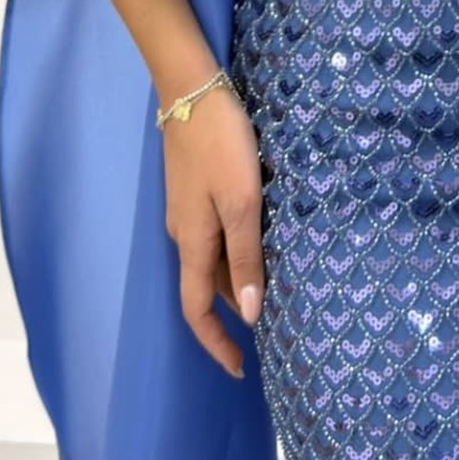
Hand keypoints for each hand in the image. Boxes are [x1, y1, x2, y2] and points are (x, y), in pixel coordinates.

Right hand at [160, 83, 269, 378]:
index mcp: (193, 242)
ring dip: (235, 283)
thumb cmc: (221, 145)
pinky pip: (215, 236)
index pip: (196, 310)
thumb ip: (245, 258)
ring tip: (273, 292)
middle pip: (205, 288)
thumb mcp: (241, 203)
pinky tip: (262, 244)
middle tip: (270, 332)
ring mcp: (188, 210)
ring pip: (211, 261)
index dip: (216, 343)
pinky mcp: (196, 190)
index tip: (239, 369)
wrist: (192, 90)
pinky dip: (235, 253)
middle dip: (231, 316)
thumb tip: (248, 315)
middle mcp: (185, 233)